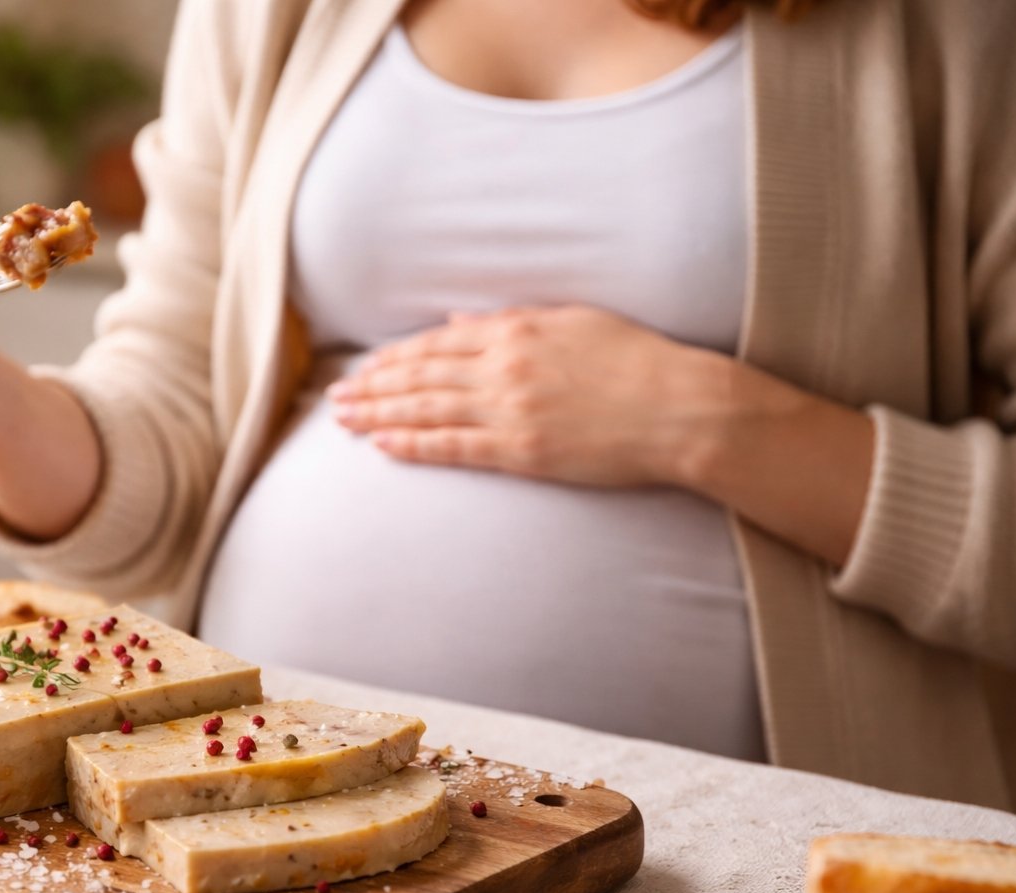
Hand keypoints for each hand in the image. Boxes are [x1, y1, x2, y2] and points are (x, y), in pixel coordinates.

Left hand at [328, 305, 730, 486]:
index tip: (366, 367)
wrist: (679, 407)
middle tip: (335, 396)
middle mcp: (504, 367)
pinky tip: (383, 445)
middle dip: (373, 385)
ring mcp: (511, 411)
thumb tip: (458, 319)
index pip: (438, 342)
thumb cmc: (635, 360)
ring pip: (427, 410)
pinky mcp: (522, 451)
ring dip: (380, 413)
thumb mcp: (572, 322)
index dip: (396, 357)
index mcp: (516, 330)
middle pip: (421, 376)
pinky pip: (455, 447)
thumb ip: (510, 320)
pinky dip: (415, 445)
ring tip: (344, 420)